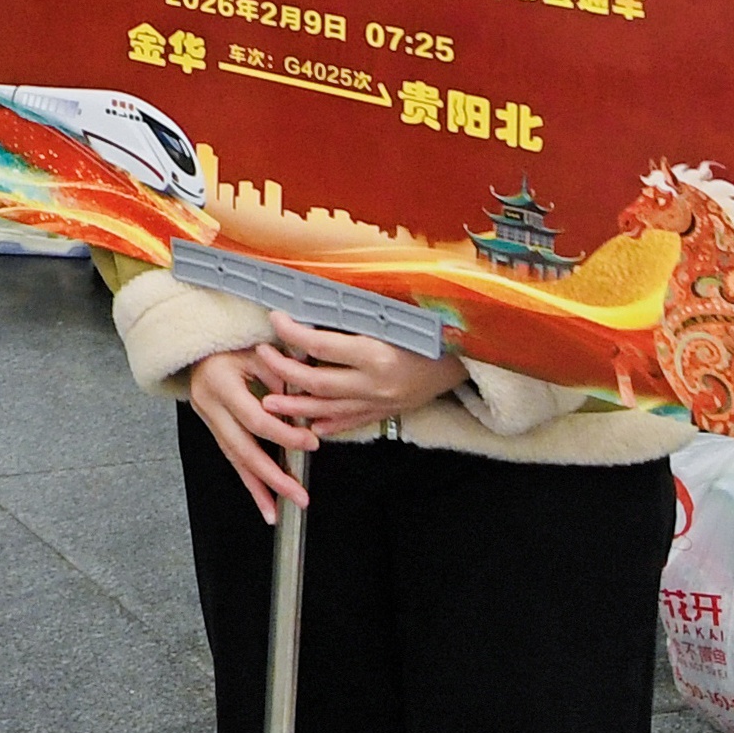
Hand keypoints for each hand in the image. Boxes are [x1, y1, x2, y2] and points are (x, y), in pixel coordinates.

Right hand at [178, 350, 320, 521]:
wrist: (197, 343)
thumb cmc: (231, 342)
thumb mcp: (258, 350)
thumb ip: (281, 375)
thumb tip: (305, 404)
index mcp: (221, 383)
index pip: (256, 419)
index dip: (284, 434)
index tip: (310, 443)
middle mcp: (209, 405)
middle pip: (242, 450)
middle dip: (272, 476)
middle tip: (298, 495)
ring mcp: (208, 419)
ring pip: (234, 460)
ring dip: (258, 488)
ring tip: (277, 511)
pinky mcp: (212, 428)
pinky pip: (232, 458)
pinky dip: (249, 482)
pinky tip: (263, 501)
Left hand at [242, 315, 469, 436]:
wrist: (472, 359)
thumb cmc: (435, 330)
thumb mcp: (397, 317)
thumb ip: (359, 316)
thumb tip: (319, 307)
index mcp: (376, 354)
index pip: (319, 344)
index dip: (292, 332)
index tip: (276, 319)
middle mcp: (374, 384)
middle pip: (315, 381)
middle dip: (282, 370)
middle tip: (262, 355)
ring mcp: (380, 403)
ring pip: (327, 409)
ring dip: (295, 405)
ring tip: (269, 400)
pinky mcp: (387, 413)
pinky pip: (351, 423)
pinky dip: (328, 425)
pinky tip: (310, 425)